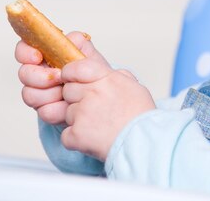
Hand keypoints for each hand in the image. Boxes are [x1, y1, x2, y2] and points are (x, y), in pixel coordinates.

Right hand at [16, 31, 90, 124]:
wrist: (100, 100)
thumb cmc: (93, 74)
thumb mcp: (90, 55)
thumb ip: (79, 43)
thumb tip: (69, 40)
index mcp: (47, 56)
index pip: (24, 49)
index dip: (25, 53)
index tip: (37, 57)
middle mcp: (39, 73)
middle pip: (24, 73)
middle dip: (41, 77)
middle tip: (59, 78)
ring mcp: (41, 92)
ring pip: (30, 94)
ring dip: (51, 94)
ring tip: (68, 93)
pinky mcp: (46, 110)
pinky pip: (44, 111)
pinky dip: (59, 109)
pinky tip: (69, 106)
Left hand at [59, 46, 155, 161]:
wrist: (143, 143)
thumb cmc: (140, 118)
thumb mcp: (134, 87)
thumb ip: (117, 77)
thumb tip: (108, 73)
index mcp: (106, 79)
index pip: (76, 68)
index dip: (70, 74)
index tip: (72, 81)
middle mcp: (92, 93)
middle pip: (68, 91)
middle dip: (76, 100)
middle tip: (94, 110)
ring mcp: (82, 113)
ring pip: (67, 113)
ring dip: (78, 121)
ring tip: (99, 127)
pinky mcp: (76, 134)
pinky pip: (66, 135)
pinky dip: (76, 140)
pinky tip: (93, 140)